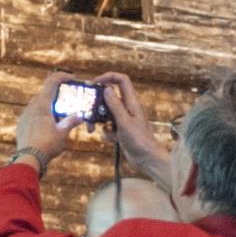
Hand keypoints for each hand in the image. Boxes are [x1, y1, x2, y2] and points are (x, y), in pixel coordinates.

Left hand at [14, 77, 84, 165]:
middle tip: (68, 103)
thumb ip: (71, 121)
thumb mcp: (63, 133)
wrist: (28, 159)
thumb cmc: (46, 145)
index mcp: (42, 105)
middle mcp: (31, 107)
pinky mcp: (21, 125)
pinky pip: (32, 115)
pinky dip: (42, 116)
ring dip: (49, 107)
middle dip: (57, 96)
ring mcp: (25, 116)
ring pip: (38, 105)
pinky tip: (48, 127)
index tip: (70, 78)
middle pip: (45, 94)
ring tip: (59, 118)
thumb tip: (79, 116)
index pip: (51, 82)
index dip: (62, 76)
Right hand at [100, 74, 183, 196]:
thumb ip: (115, 105)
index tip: (95, 82)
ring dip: (99, 120)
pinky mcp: (121, 131)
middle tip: (88, 108)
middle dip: (98, 103)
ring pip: (107, 113)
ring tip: (92, 128)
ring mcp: (124, 120)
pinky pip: (109, 127)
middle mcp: (128, 108)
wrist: (147, 159)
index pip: (122, 81)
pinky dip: (107, 133)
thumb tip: (107, 89)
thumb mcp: (124, 121)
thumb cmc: (140, 140)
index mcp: (132, 102)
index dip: (109, 77)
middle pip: (110, 97)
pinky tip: (111, 140)